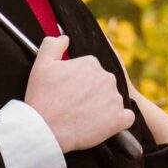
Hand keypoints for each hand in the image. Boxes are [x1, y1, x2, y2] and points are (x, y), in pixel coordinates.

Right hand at [25, 36, 134, 153]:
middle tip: (75, 105)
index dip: (78, 82)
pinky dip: (118, 120)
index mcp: (91, 63)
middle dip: (91, 93)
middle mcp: (107, 77)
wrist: (46, 129)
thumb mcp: (41, 64)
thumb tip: (65, 37)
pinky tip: (104, 123)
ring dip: (102, 107)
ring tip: (84, 117)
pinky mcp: (119, 119)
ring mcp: (115, 98)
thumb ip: (53, 45)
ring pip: (112, 100)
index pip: (90, 70)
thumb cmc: (42, 97)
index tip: (69, 91)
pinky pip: (125, 117)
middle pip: (102, 84)